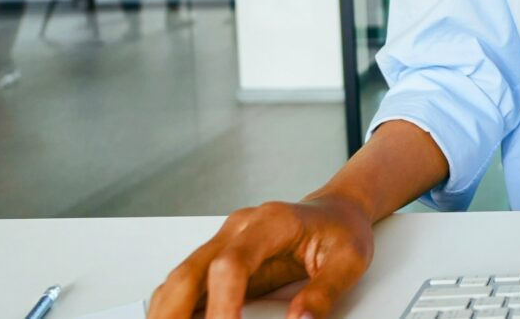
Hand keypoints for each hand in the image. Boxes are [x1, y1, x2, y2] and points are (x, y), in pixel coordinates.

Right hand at [148, 195, 373, 318]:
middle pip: (190, 272)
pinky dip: (176, 310)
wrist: (336, 211)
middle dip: (176, 314)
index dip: (222, 304)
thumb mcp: (349, 260)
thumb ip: (324, 292)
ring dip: (169, 314)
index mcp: (271, 223)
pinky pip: (186, 285)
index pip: (231, 264)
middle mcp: (238, 229)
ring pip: (179, 279)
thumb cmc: (342, 231)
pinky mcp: (219, 259)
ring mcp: (224, 242)